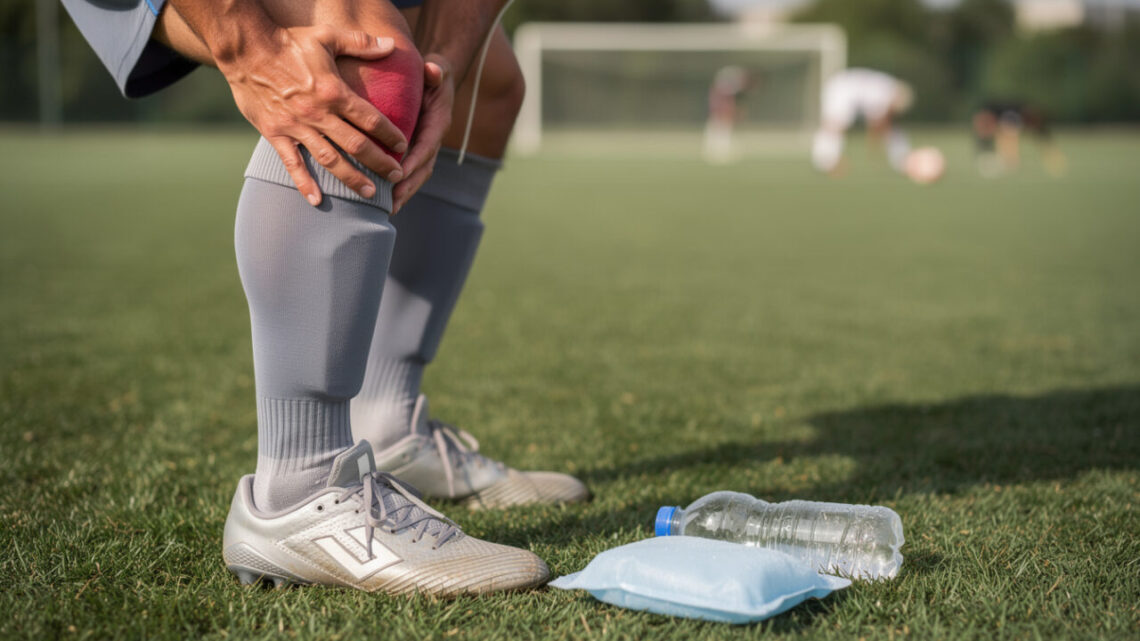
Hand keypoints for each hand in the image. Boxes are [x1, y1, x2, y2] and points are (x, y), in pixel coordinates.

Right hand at [219, 25, 408, 205]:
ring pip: (330, 160)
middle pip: (356, 145)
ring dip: (352, 179)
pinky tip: (317, 200)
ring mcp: (296, 127)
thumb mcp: (327, 37)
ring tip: (370, 193)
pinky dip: (304, 184)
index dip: (390, 135)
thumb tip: (391, 44)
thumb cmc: (288, 42)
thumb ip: (361, 43)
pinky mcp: (275, 134)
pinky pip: (292, 164)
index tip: (403, 147)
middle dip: (380, 163)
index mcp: (333, 92)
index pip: (370, 119)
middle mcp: (318, 114)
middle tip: (397, 176)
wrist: (245, 50)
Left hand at [392, 56, 454, 213]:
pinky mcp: (416, 150)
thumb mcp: (438, 66)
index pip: (427, 144)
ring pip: (417, 175)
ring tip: (388, 208)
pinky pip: (408, 171)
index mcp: (438, 122)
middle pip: (423, 168)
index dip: (415, 160)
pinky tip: (384, 199)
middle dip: (408, 186)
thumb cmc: (433, 71)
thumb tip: (433, 71)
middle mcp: (434, 139)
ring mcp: (425, 147)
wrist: (437, 77)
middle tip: (392, 203)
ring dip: (404, 192)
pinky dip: (399, 186)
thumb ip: (437, 69)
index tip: (400, 173)